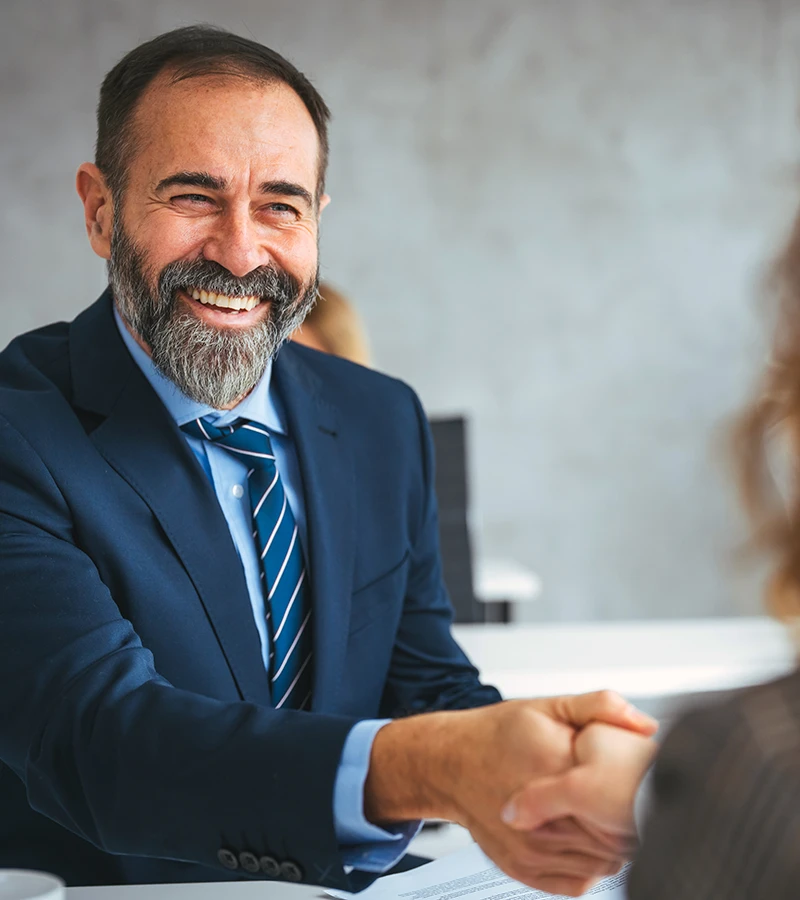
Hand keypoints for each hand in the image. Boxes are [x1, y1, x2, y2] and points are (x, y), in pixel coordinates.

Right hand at [364, 691, 656, 895]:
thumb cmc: (498, 734)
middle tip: (632, 804)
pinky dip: (591, 865)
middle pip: (616, 838)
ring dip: (613, 846)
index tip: (642, 785)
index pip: (619, 800)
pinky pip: (578, 882)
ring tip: (608, 821)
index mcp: (553, 768)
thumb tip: (645, 724)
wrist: (449, 763)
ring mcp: (531, 847)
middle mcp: (541, 815)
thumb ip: (599, 707)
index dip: (639, 796)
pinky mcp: (523, 868)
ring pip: (601, 864)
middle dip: (629, 823)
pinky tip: (585, 839)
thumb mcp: (548, 706)